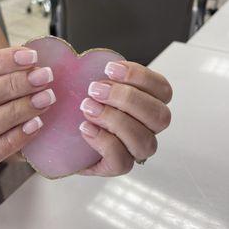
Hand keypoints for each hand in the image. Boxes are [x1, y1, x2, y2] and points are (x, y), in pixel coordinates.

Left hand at [79, 61, 171, 175]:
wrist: (65, 134)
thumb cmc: (86, 104)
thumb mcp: (96, 84)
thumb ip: (104, 75)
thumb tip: (95, 63)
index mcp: (150, 103)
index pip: (163, 90)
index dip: (140, 77)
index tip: (110, 69)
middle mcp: (149, 128)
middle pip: (160, 116)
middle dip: (127, 99)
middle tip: (96, 89)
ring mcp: (136, 149)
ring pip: (144, 141)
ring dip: (114, 120)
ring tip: (88, 108)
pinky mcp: (117, 166)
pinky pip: (122, 162)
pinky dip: (103, 142)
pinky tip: (86, 128)